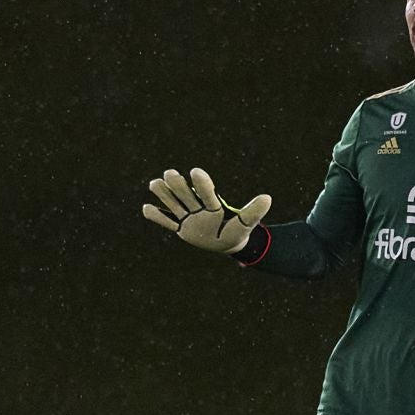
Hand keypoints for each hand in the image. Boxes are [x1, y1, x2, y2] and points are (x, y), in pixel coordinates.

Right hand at [141, 168, 271, 254]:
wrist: (228, 242)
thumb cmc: (238, 231)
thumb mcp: (246, 224)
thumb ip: (253, 212)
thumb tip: (268, 198)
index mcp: (214, 206)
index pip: (207, 194)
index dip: (202, 184)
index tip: (195, 171)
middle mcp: (199, 208)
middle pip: (187, 196)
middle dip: (179, 186)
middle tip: (170, 173)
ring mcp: (188, 218)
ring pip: (174, 205)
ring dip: (165, 195)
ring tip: (155, 183)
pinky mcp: (181, 228)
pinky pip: (167, 222)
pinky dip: (157, 217)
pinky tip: (146, 208)